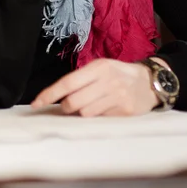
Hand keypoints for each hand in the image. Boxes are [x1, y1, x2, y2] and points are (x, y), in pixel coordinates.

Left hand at [31, 58, 159, 116]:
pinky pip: (100, 119)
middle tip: (69, 106)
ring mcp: (117, 97)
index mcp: (98, 68)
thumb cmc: (119, 74)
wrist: (150, 82)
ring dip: (81, 114)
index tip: (37, 103)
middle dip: (66, 108)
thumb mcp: (101, 68)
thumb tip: (57, 97)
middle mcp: (107, 81)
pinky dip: (96, 117)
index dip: (49, 94)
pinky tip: (103, 109)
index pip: (67, 83)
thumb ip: (81, 79)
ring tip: (89, 106)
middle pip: (73, 102)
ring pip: (85, 114)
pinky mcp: (125, 111)